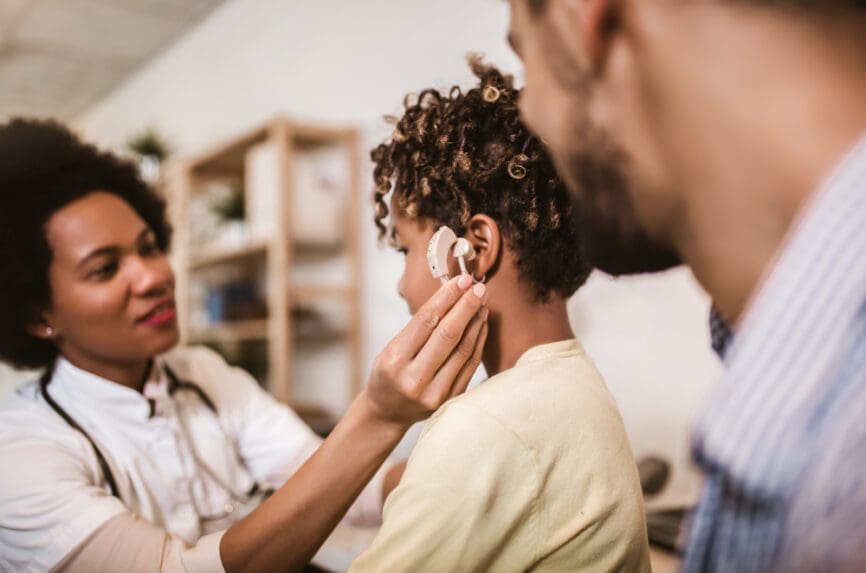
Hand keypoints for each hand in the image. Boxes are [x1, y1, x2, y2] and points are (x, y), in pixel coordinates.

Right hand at [363, 275, 487, 428]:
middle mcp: (414, 379)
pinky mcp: (451, 400)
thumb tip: (452, 295)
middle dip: (466, 306)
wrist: (387, 412)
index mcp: (394, 361)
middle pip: (448, 334)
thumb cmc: (388, 373)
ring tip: (481, 302)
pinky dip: (478, 341)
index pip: (426, 321)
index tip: (461, 279)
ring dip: (476, 321)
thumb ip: (419, 327)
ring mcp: (435, 393)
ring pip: (463, 349)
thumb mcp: (391, 348)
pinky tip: (481, 323)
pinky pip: (470, 364)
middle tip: (478, 286)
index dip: (447, 297)